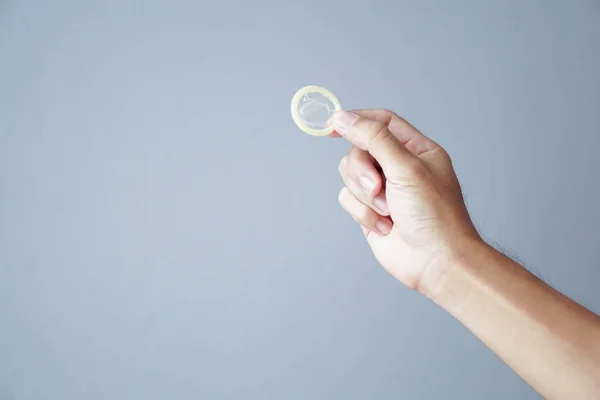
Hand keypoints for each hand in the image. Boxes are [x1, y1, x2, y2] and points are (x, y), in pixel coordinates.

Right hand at [331, 110, 480, 292]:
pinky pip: (348, 200)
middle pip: (359, 150)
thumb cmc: (434, 215)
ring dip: (364, 196)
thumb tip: (345, 117)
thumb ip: (373, 138)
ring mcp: (383, 190)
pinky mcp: (370, 211)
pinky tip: (385, 227)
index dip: (356, 120)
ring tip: (387, 212)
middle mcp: (398, 167)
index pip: (381, 122)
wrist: (435, 261)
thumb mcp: (406, 167)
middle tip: (378, 189)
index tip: (331, 124)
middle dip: (362, 171)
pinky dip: (363, 214)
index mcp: (416, 150)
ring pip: (350, 176)